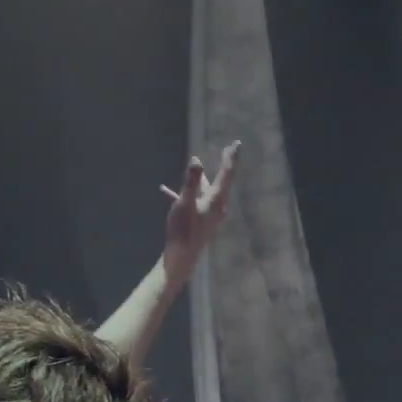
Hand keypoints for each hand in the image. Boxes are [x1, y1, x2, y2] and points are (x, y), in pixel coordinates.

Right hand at [161, 141, 241, 276]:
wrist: (182, 257)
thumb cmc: (183, 230)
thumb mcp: (185, 203)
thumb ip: (191, 182)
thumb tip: (196, 161)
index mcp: (216, 200)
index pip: (227, 173)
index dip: (231, 157)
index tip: (237, 143)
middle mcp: (217, 206)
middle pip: (221, 180)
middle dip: (224, 164)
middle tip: (229, 150)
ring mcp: (209, 214)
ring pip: (206, 190)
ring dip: (200, 179)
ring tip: (195, 167)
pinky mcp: (200, 220)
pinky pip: (192, 201)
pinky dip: (182, 194)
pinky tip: (165, 190)